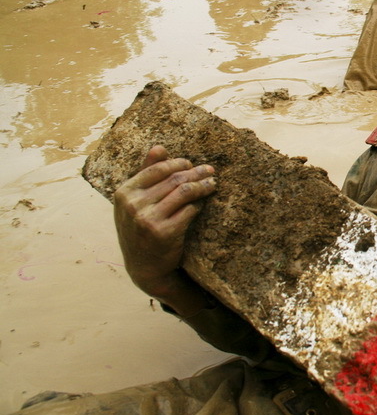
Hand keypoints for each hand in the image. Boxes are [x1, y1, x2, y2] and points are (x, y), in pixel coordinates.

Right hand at [113, 145, 215, 308]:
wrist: (144, 267)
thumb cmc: (140, 229)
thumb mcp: (134, 202)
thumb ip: (145, 174)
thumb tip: (159, 147)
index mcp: (124, 193)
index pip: (157, 169)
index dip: (178, 163)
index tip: (192, 164)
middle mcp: (133, 205)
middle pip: (174, 179)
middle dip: (196, 172)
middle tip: (211, 170)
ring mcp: (148, 219)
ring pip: (184, 192)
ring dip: (203, 185)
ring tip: (214, 183)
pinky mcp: (165, 233)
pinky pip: (190, 210)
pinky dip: (200, 203)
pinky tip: (205, 201)